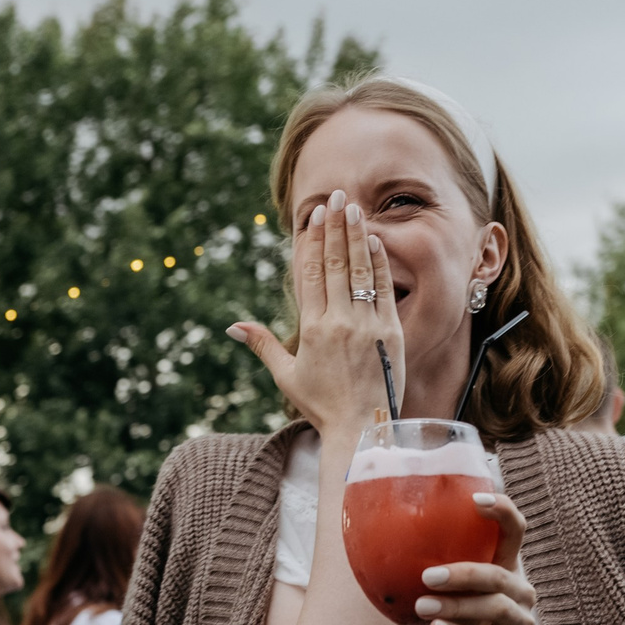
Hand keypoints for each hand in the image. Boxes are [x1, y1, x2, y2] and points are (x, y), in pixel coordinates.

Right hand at [228, 189, 400, 436]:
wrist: (361, 427)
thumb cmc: (321, 405)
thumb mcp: (286, 375)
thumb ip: (262, 345)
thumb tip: (233, 326)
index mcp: (311, 330)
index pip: (310, 274)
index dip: (311, 241)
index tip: (313, 215)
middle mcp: (337, 322)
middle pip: (335, 264)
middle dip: (334, 227)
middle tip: (335, 197)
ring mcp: (365, 325)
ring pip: (359, 271)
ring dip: (356, 236)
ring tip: (354, 208)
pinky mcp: (390, 331)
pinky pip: (383, 289)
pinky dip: (379, 264)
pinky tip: (375, 241)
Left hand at [414, 492, 536, 624]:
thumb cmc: (468, 622)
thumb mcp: (457, 593)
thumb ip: (439, 570)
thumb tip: (384, 541)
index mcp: (508, 568)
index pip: (515, 530)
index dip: (502, 511)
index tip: (475, 500)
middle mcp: (521, 591)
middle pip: (498, 575)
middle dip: (463, 573)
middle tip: (427, 576)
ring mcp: (521, 622)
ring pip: (494, 607)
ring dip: (456, 605)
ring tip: (423, 606)